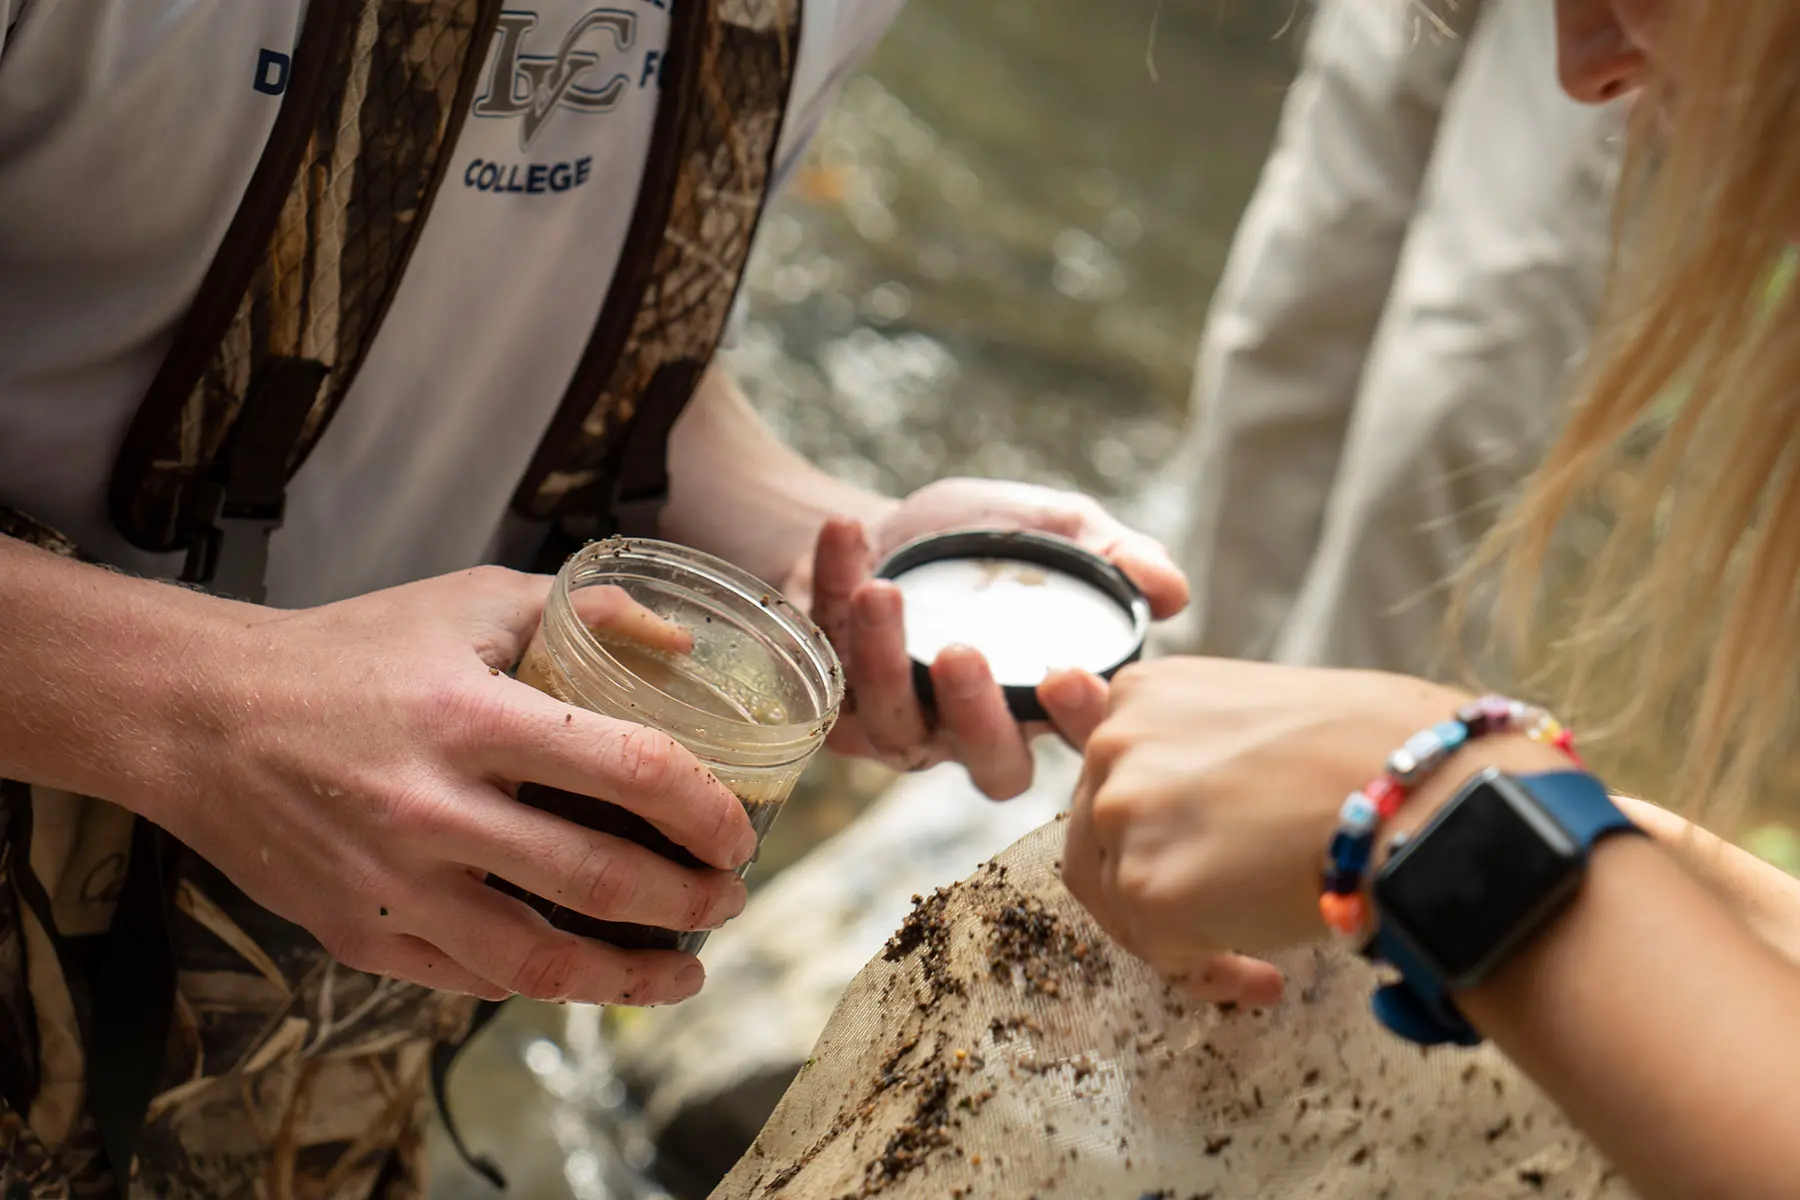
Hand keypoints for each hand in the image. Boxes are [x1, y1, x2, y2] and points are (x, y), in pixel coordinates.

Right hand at [151, 567, 756, 1006]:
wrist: (202, 716)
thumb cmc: (350, 651)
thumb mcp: (467, 602)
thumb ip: (581, 611)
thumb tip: (680, 640)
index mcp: (475, 716)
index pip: (632, 769)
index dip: (706, 809)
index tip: (741, 830)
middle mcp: (436, 808)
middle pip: (600, 880)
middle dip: (689, 901)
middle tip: (730, 900)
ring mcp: (394, 883)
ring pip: (540, 961)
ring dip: (632, 976)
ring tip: (684, 970)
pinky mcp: (358, 934)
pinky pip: (470, 978)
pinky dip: (539, 983)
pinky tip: (584, 971)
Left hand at [787, 477, 1187, 799]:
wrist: (876, 528)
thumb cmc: (979, 537)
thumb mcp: (1055, 528)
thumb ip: (1113, 555)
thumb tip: (1176, 592)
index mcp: (1042, 701)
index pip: (1079, 736)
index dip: (1081, 721)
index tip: (1071, 676)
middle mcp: (975, 732)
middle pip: (990, 764)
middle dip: (975, 714)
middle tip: (961, 652)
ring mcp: (903, 728)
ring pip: (896, 726)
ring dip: (884, 658)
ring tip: (880, 587)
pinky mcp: (835, 707)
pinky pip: (829, 670)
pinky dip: (831, 594)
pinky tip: (847, 534)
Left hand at [1040, 659, 1488, 1005]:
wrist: (1424, 793)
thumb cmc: (1369, 749)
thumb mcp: (1248, 712)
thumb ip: (1158, 728)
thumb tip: (1058, 683)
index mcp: (1140, 693)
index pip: (1114, 785)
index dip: (1160, 834)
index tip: (1215, 853)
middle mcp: (1115, 743)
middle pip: (1102, 847)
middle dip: (1165, 891)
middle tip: (1241, 915)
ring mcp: (1125, 814)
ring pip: (1124, 905)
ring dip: (1186, 938)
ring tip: (1265, 951)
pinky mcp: (1149, 887)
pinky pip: (1160, 955)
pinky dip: (1206, 974)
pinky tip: (1267, 975)